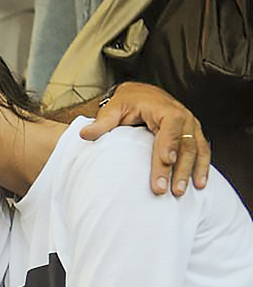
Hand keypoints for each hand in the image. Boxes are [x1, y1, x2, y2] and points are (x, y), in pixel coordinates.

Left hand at [81, 81, 209, 196]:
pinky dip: (202, 167)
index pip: (170, 126)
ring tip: (181, 192)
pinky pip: (202, 151)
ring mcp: (191, 126)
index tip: (166, 160)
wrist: (141, 94)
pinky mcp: (194, 134)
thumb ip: (101, 123)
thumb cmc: (127, 102)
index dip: (169, 143)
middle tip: (167, 190)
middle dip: (177, 168)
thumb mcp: (113, 109)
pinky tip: (199, 184)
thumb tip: (84, 134)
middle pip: (184, 143)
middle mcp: (182, 115)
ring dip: (191, 171)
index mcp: (164, 108)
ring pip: (196, 149)